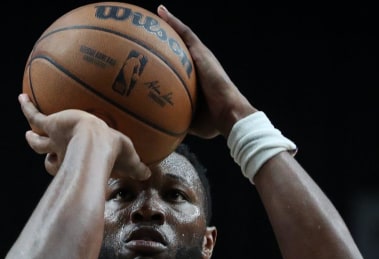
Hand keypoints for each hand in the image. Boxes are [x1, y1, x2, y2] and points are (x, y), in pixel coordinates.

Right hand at [18, 94, 149, 179]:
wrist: (93, 143)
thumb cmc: (110, 153)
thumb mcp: (128, 158)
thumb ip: (136, 167)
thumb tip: (148, 174)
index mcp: (78, 162)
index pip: (68, 167)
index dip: (65, 167)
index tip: (65, 166)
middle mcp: (63, 154)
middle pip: (48, 157)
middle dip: (45, 155)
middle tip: (40, 149)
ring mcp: (54, 139)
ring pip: (37, 141)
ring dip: (32, 138)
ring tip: (28, 133)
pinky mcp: (50, 124)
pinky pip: (34, 115)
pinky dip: (27, 107)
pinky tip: (22, 97)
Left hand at [158, 5, 257, 138]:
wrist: (229, 114)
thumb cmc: (213, 121)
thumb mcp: (190, 120)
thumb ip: (177, 118)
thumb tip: (162, 126)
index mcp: (197, 80)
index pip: (180, 66)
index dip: (168, 59)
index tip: (153, 55)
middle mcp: (200, 65)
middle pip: (180, 48)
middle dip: (166, 40)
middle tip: (149, 30)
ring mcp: (201, 58)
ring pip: (182, 37)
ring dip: (169, 25)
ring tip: (154, 14)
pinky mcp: (202, 53)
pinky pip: (185, 34)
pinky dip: (173, 23)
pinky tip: (161, 12)